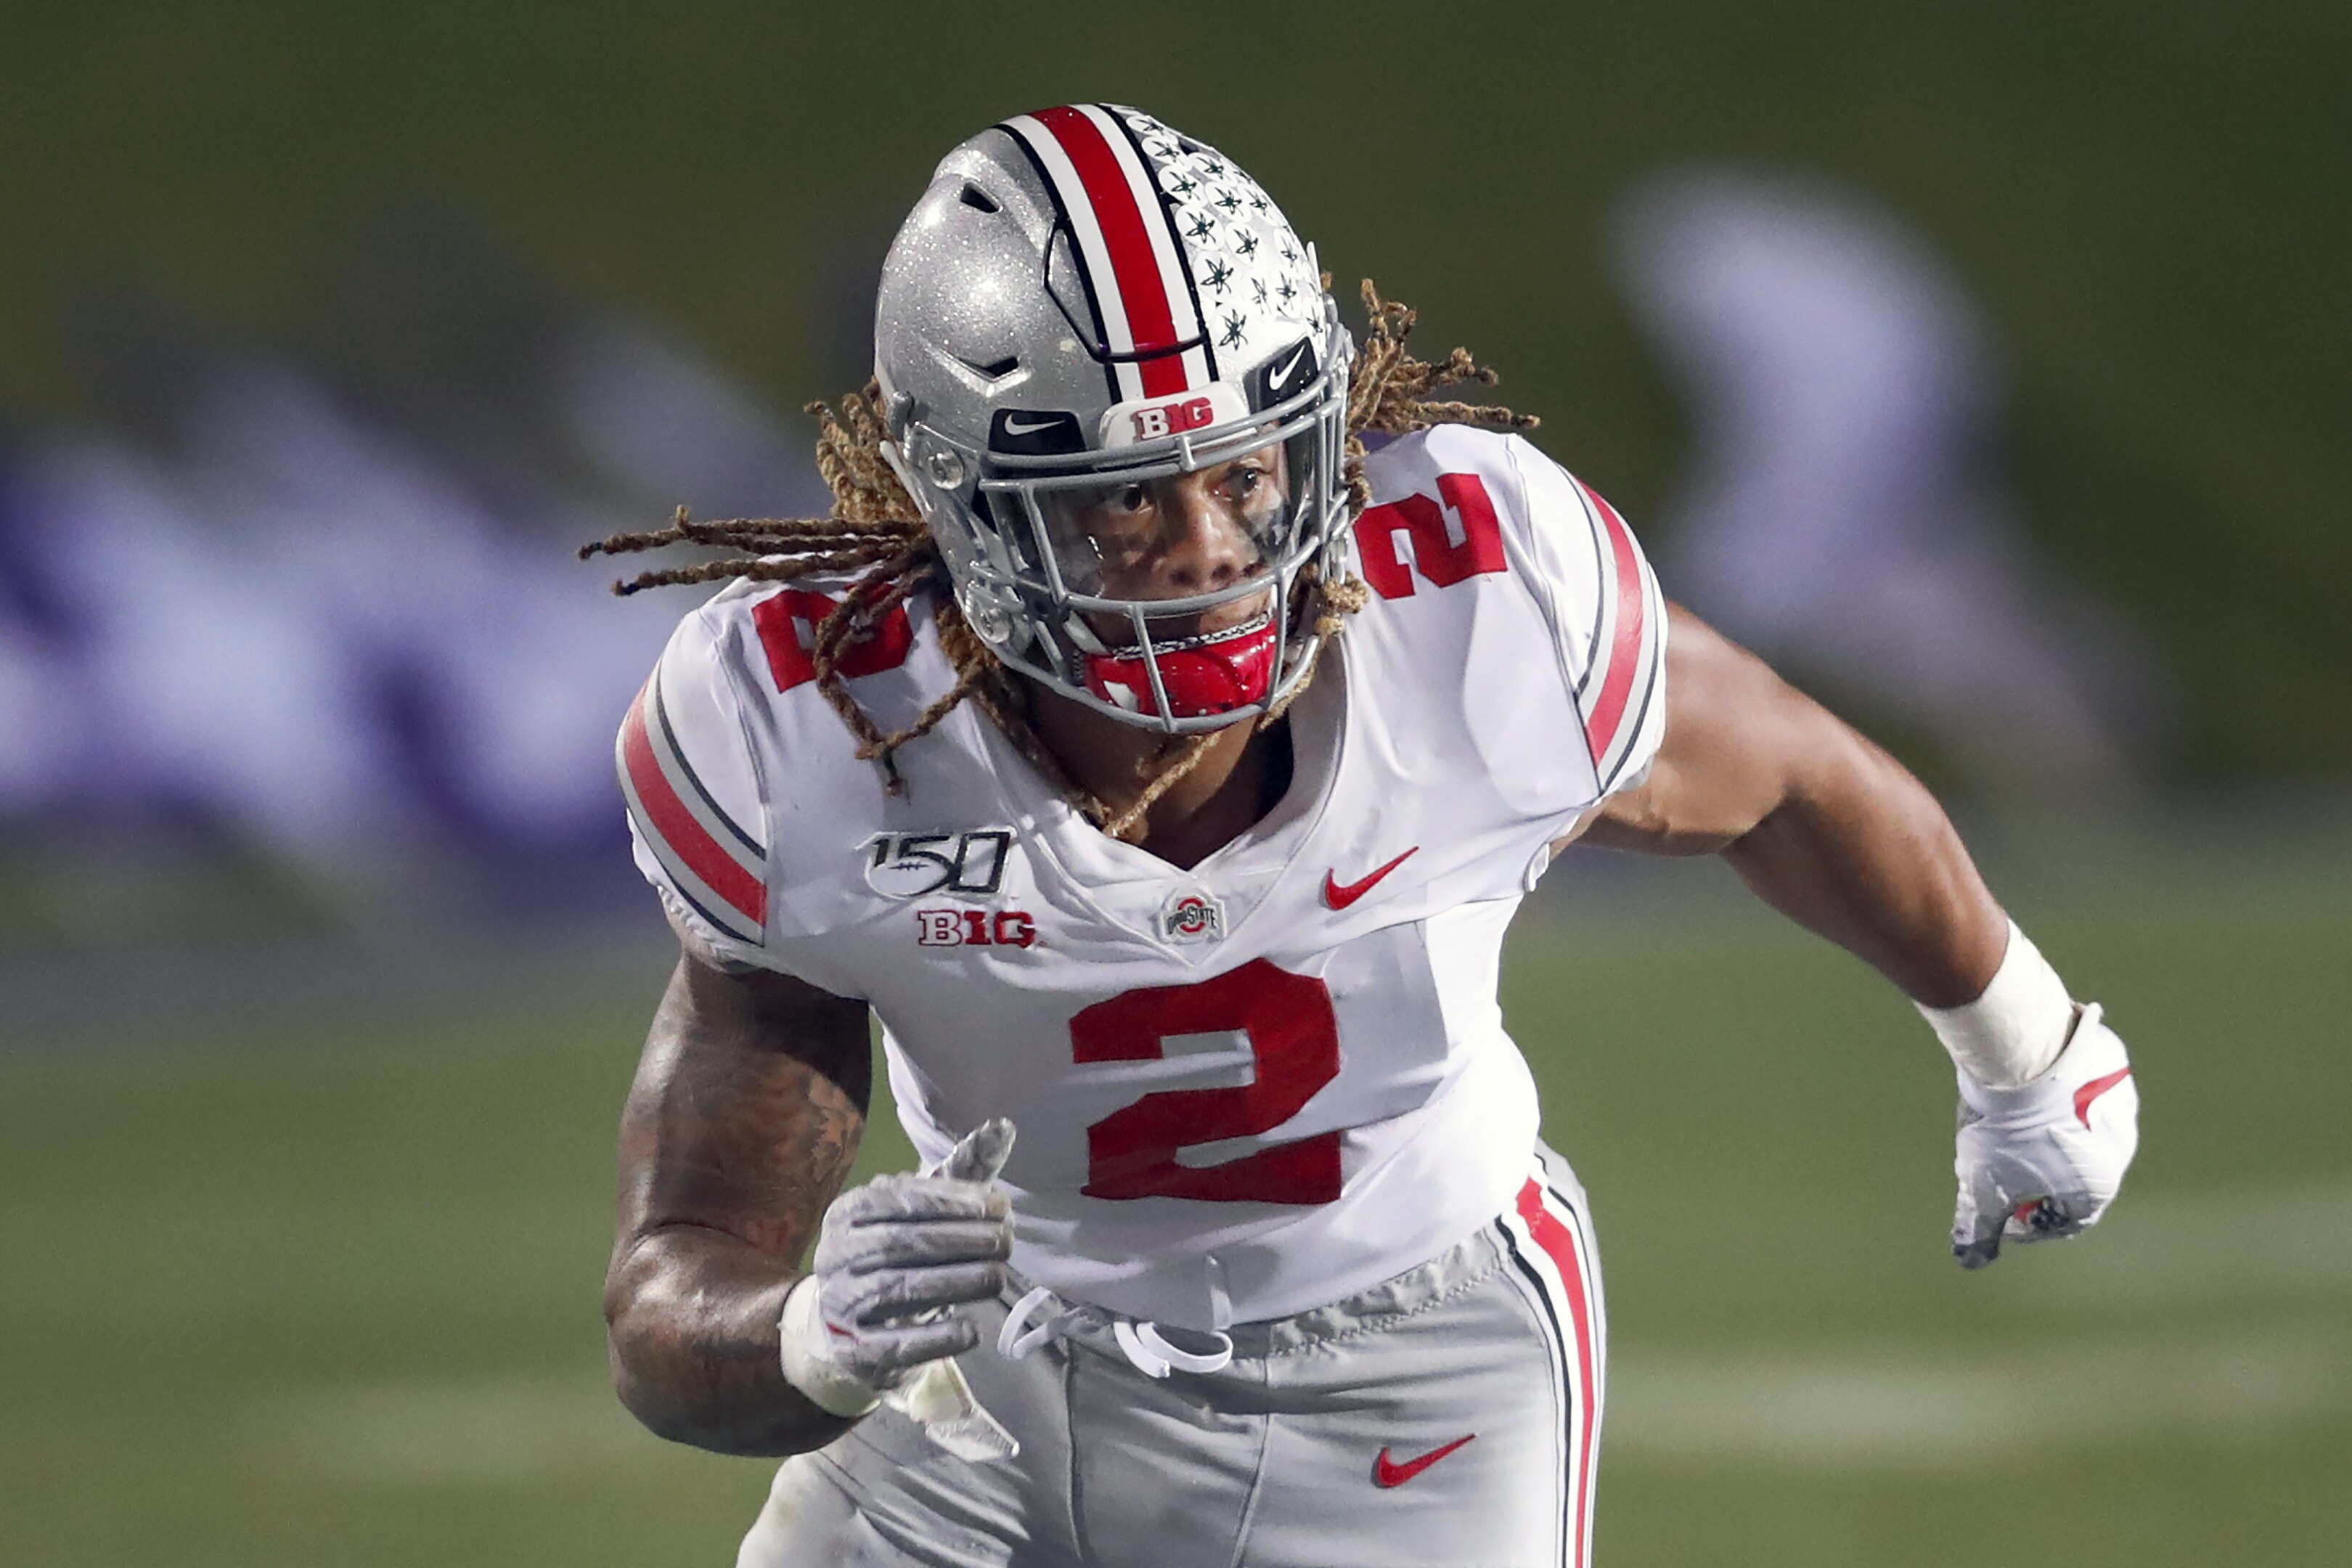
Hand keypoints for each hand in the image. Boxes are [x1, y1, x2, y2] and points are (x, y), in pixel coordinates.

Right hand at [778, 1119, 1015, 1414]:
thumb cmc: (892, 1255)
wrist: (842, 1326)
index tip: (999, 1208)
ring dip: (955, 1282)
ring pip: (898, 1290)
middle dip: (959, 1241)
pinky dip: (935, 1338)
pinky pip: (895, 1345)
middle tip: (1006, 1242)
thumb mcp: (918, 1212)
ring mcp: (841, 1305)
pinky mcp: (856, 1352)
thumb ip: (960, 1174)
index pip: (898, 1200)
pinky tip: (972, 1331)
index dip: (950, 1202)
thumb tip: (1004, 1127)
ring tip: (998, 1277)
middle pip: (900, 1243)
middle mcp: (836, 1255)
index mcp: (848, 1212)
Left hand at [1951, 1005, 2137, 1268]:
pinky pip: (2084, 1090)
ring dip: (2048, 1135)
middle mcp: (2121, 1150)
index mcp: (2098, 1187)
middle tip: (2002, 1166)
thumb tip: (1969, 1258)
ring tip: (2010, 1125)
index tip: (2002, 1215)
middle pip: (2075, 1175)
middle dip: (2038, 1178)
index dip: (2030, 1225)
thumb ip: (1979, 1227)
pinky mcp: (2111, 1067)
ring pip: (2082, 1130)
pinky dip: (2057, 1097)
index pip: (2067, 1221)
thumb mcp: (1982, 1187)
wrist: (2024, 1055)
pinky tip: (2024, 1087)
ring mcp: (2120, 1105)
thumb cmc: (2006, 1132)